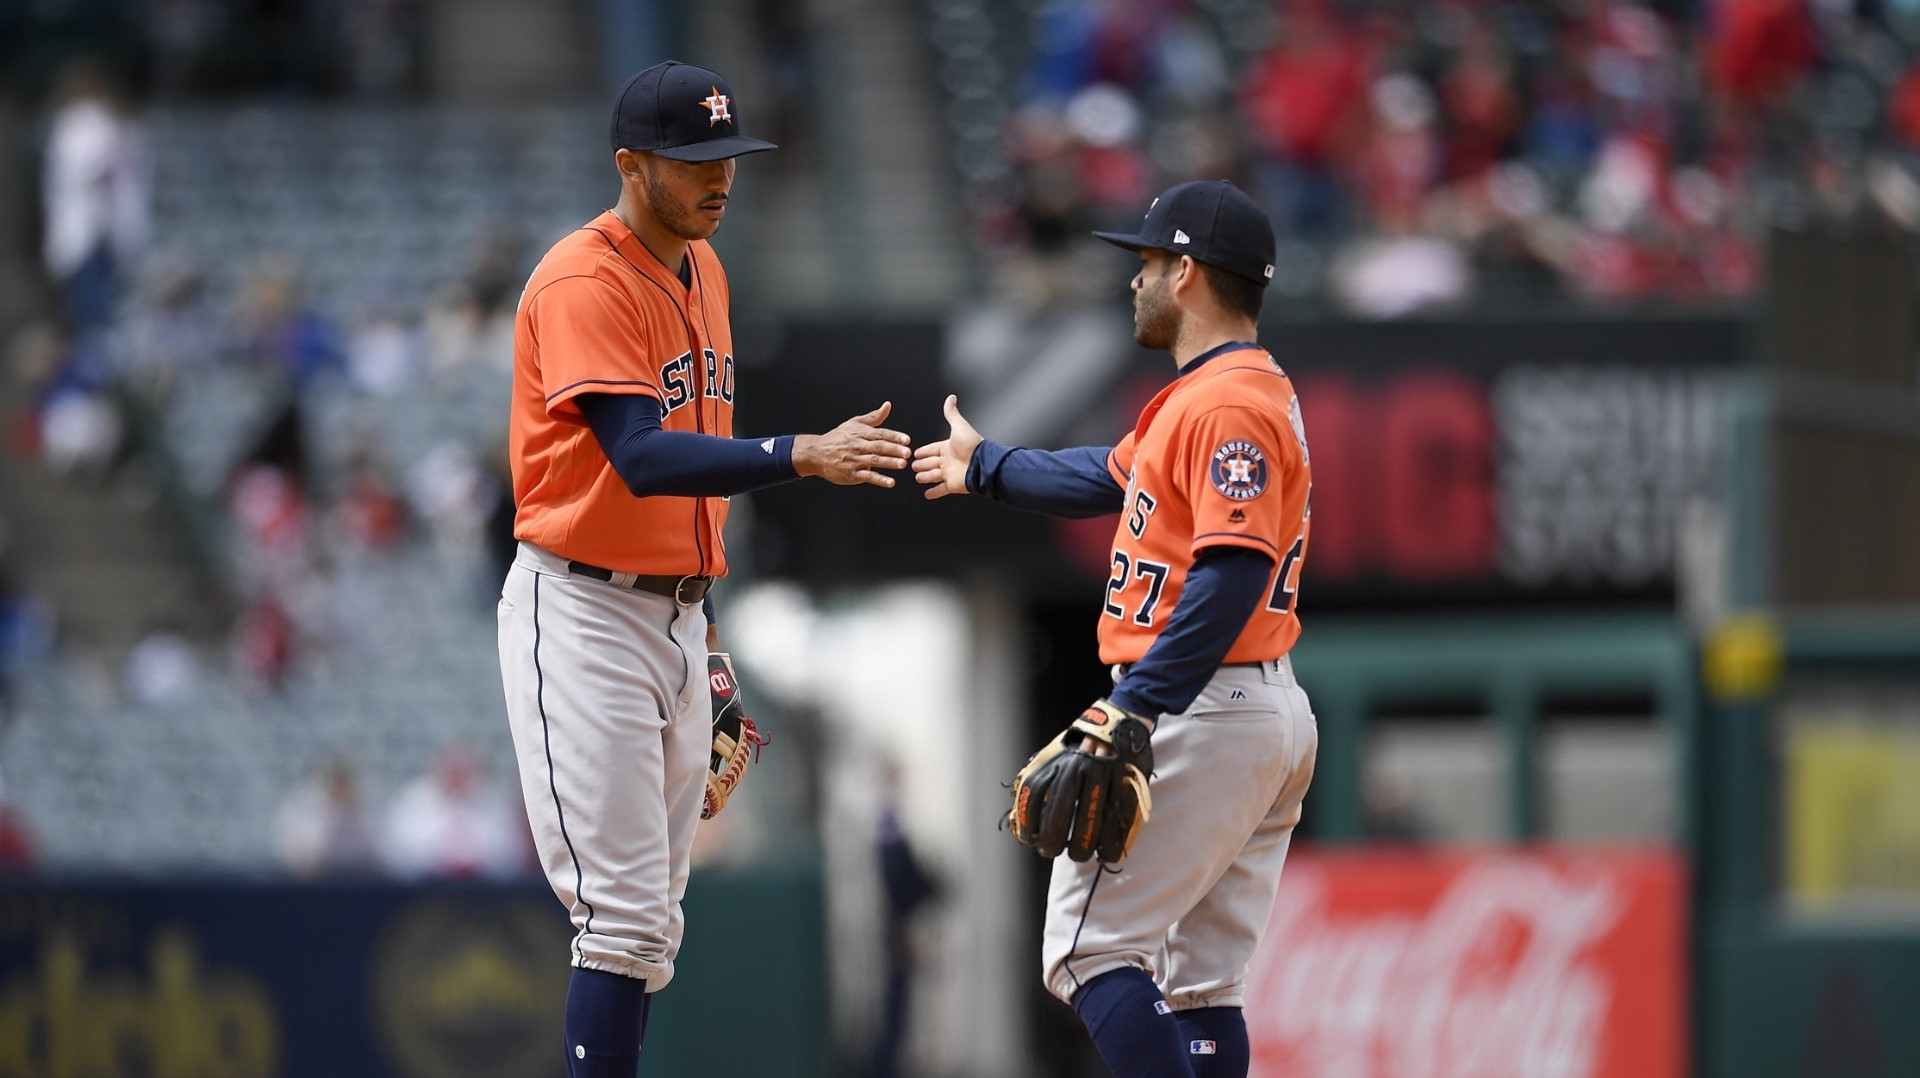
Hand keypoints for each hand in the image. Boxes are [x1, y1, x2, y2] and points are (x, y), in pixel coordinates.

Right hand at [792, 402, 911, 486]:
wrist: (816, 453)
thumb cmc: (838, 438)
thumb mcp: (854, 424)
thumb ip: (874, 417)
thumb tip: (888, 405)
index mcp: (860, 433)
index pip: (880, 434)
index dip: (894, 436)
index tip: (906, 440)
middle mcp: (857, 446)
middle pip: (878, 447)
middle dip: (894, 450)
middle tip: (908, 453)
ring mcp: (854, 460)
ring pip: (874, 461)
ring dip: (889, 463)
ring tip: (902, 464)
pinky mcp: (851, 473)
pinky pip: (867, 476)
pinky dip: (879, 479)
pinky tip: (890, 482)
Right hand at [911, 394, 982, 499]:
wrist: (981, 463)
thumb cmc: (971, 445)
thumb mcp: (959, 426)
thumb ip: (952, 413)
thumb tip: (951, 398)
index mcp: (948, 447)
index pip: (932, 449)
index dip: (924, 451)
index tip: (916, 453)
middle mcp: (948, 460)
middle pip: (931, 462)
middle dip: (922, 464)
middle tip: (912, 465)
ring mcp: (950, 473)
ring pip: (933, 475)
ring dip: (925, 477)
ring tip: (918, 478)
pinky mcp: (952, 485)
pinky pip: (941, 490)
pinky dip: (934, 492)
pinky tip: (926, 494)